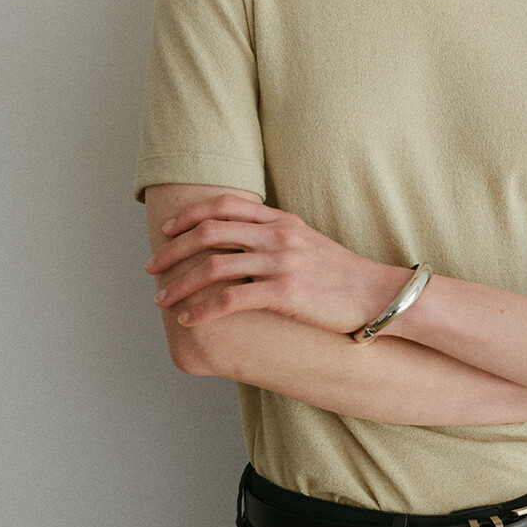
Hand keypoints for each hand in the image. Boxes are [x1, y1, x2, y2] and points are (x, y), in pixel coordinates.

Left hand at [148, 193, 374, 372]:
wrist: (376, 295)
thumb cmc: (339, 275)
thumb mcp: (305, 243)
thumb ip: (273, 236)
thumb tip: (240, 243)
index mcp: (279, 220)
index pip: (223, 206)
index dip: (189, 217)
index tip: (166, 232)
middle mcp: (276, 235)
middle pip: (209, 233)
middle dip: (172, 251)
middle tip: (151, 268)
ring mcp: (281, 263)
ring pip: (214, 267)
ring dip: (180, 284)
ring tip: (162, 300)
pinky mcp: (286, 294)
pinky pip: (232, 299)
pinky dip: (203, 309)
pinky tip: (189, 320)